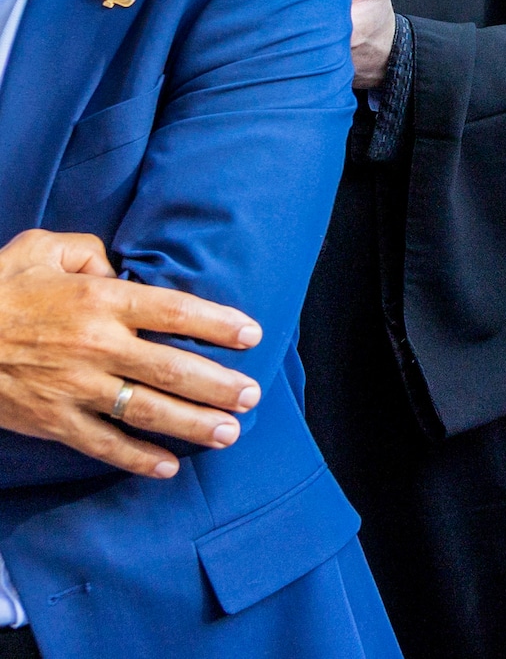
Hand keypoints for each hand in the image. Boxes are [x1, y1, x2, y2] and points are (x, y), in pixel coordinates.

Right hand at [0, 230, 263, 477]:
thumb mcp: (41, 249)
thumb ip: (90, 253)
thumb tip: (121, 269)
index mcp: (99, 300)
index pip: (175, 311)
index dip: (219, 325)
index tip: (252, 335)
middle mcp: (95, 346)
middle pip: (173, 368)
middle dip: (220, 385)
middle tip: (253, 395)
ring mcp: (74, 388)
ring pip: (147, 411)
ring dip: (194, 424)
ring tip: (231, 432)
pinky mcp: (52, 421)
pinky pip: (103, 444)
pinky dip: (138, 459)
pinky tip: (169, 467)